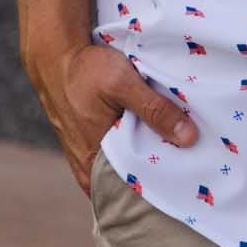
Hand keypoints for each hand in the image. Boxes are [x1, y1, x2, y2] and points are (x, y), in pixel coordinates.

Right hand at [26, 41, 198, 198]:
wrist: (55, 57)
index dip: (165, 180)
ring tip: (174, 146)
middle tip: (189, 159)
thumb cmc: (86, 70)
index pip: (136, 189)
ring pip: (124, 167)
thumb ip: (154, 110)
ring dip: (145, 157)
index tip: (191, 171)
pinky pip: (115, 156)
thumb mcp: (123, 83)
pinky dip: (132, 148)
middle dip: (157, 171)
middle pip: (131, 180)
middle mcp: (89, 168)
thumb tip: (189, 138)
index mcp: (95, 163)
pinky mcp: (88, 146)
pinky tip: (152, 135)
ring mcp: (87, 159)